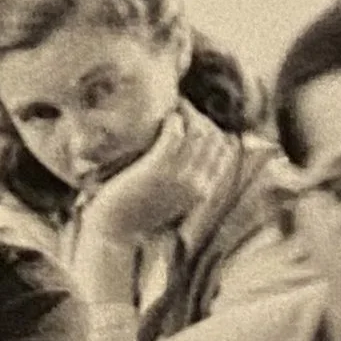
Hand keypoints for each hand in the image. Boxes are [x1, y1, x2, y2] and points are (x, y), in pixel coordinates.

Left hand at [77, 105, 234, 250]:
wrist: (116, 233)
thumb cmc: (138, 214)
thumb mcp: (171, 200)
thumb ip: (185, 181)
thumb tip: (189, 157)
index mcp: (203, 191)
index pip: (224, 151)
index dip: (214, 129)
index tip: (197, 120)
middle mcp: (195, 183)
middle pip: (213, 137)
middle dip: (201, 116)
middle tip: (183, 108)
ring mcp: (177, 176)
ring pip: (197, 132)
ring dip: (188, 113)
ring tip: (175, 106)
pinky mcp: (156, 170)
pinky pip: (174, 135)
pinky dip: (173, 120)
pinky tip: (165, 116)